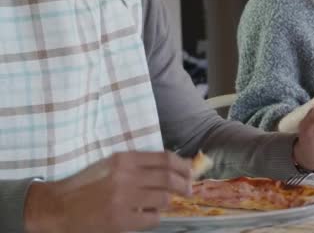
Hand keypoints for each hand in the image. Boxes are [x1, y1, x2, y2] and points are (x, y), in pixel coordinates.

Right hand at [24, 152, 191, 232]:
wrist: (58, 208)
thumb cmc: (86, 185)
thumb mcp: (111, 165)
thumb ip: (138, 164)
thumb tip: (171, 166)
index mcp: (124, 160)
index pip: (164, 159)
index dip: (182, 165)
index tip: (189, 171)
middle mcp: (126, 177)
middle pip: (169, 179)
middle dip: (184, 184)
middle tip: (188, 189)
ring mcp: (124, 200)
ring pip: (164, 199)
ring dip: (167, 202)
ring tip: (162, 202)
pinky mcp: (122, 220)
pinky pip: (152, 218)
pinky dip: (154, 216)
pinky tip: (146, 215)